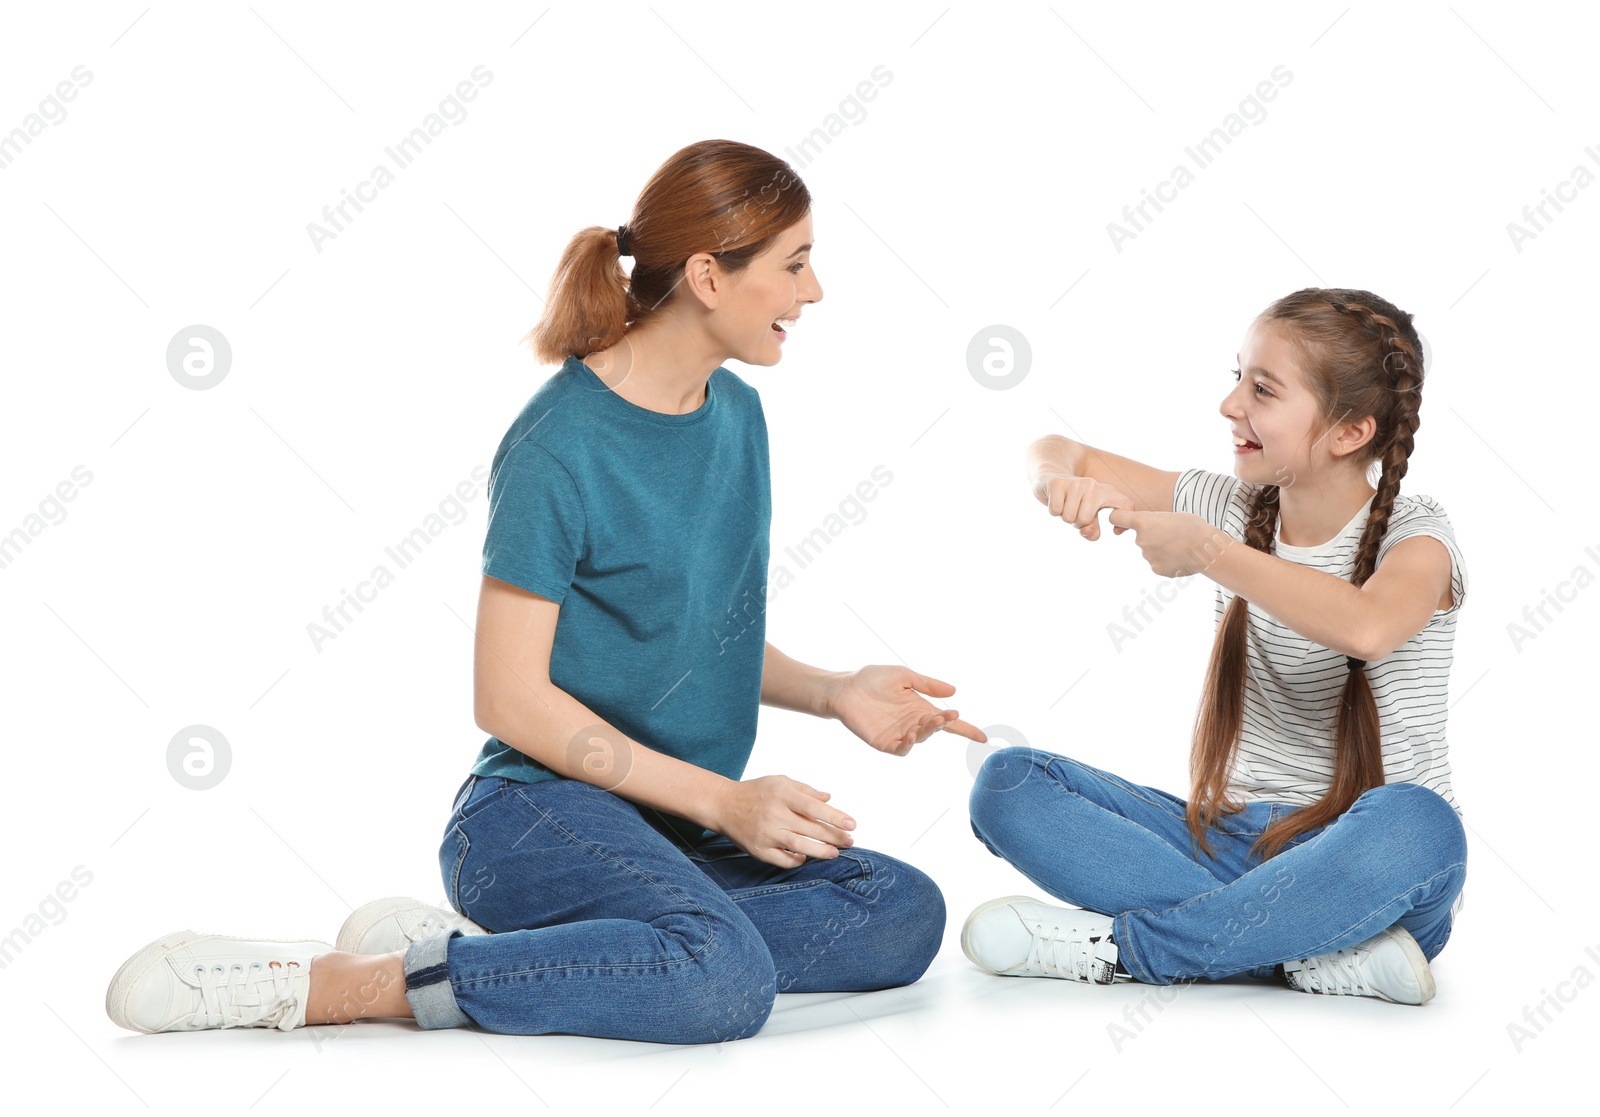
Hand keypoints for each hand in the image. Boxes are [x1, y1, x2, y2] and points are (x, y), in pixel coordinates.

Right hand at [711, 775, 855, 867]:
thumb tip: (829, 798)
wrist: (723, 805)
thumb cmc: (756, 792)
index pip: (814, 807)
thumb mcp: (779, 782)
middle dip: (834, 836)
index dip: (835, 817)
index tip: (852, 824)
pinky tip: (806, 856)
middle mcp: (774, 814)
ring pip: (800, 846)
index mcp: (781, 794)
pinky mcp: (758, 850)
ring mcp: (766, 834)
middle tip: (850, 841)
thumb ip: (805, 790)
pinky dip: (797, 860)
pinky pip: (783, 860)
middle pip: (811, 829)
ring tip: (835, 853)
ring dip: (821, 852)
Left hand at [826, 664, 987, 755]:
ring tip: (932, 719)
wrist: (844, 687)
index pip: (948, 721)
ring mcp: (898, 734)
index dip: (965, 729)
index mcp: (920, 708)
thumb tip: (954, 692)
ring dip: (929, 731)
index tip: (983, 737)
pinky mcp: (883, 742)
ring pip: (921, 739)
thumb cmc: (872, 679)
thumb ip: (927, 684)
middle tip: (947, 715)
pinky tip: (910, 735)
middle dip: (945, 723)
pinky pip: (900, 749)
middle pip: (936, 728)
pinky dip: (907, 745)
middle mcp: (913, 723)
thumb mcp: (904, 676)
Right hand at [1034, 471, 1135, 540]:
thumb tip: (1087, 531)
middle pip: (1085, 519)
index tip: (1115, 531)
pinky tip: (1055, 500)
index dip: (1122, 524)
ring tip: (1065, 506)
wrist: (1050, 478)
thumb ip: (1092, 530)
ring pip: (1069, 517)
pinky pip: (1056, 510)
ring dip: (1063, 517)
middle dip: (1076, 523)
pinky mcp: (1058, 483)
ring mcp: (1076, 482)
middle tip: (1074, 513)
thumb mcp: (1086, 517)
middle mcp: (1093, 485)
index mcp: (1106, 493)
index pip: (1126, 505)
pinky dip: (1053, 511)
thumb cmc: (1073, 502)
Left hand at [1106, 507, 1221, 577]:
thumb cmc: (1192, 527)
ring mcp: (1148, 556)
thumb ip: (1153, 522)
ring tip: (1180, 546)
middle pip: (1140, 536)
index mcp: (1143, 522)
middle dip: (1152, 535)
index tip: (1121, 521)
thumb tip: (1147, 530)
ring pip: (1150, 551)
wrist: (1207, 549)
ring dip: (1161, 548)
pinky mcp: (1156, 569)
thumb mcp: (1170, 516)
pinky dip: (1167, 561)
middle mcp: (1141, 540)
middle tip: (1173, 534)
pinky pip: (1158, 563)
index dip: (1118, 518)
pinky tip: (1181, 557)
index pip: (1116, 517)